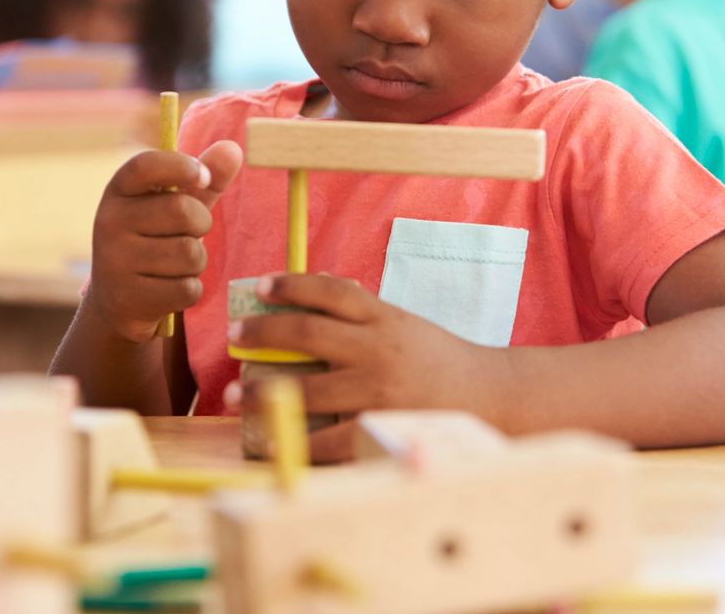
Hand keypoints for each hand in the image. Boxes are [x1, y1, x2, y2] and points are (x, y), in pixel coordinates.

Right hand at [86, 140, 241, 342]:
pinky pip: (186, 289)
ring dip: (197, 262)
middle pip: (183, 211)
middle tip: (187, 234)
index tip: (202, 176)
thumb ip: (205, 179)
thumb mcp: (176, 205)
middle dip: (201, 225)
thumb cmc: (155, 240)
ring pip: (190, 254)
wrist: (119, 300)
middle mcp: (108, 221)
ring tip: (175, 264)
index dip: (180, 166)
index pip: (145, 165)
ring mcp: (114, 261)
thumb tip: (233, 148)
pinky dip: (189, 290)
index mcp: (119, 190)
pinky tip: (169, 289)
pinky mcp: (127, 297)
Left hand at [225, 273, 496, 461]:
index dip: (290, 285)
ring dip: (265, 393)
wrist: (490, 395)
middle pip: (307, 332)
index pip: (329, 291)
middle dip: (264, 333)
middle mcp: (378, 348)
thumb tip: (317, 297)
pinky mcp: (380, 428)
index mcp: (383, 317)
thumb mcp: (404, 324)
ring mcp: (378, 390)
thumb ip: (365, 314)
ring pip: (308, 388)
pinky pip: (329, 438)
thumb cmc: (439, 360)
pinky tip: (272, 440)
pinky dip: (297, 440)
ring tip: (236, 396)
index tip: (260, 287)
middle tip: (235, 337)